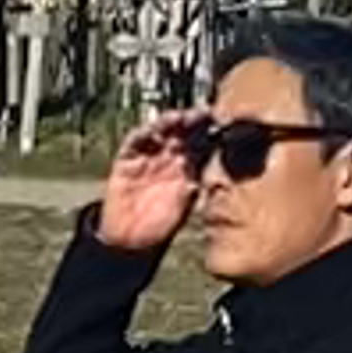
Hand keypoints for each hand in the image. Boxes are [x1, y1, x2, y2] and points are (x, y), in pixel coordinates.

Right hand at [90, 122, 204, 256]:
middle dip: (193, 120)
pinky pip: (134, 141)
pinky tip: (152, 130)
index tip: (223, 122)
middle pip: (183, 130)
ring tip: (180, 118)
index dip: (211, 131)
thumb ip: (193, 188)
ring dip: (170, 122)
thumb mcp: (185, 205)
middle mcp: (170, 155)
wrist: (131, 239)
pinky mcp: (128, 158)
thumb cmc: (162, 223)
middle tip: (204, 113)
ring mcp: (149, 154)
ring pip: (161, 130)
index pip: (202, 141)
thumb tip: (207, 174)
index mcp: (189, 165)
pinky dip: (142, 133)